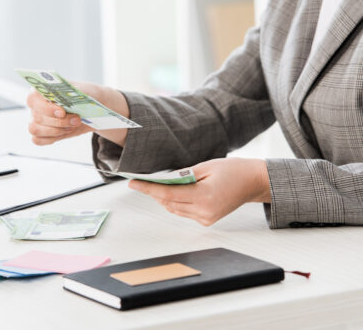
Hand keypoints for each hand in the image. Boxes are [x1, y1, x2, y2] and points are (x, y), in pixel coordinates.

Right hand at [27, 81, 129, 146]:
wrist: (89, 109)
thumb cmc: (82, 97)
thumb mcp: (81, 92)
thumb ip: (73, 93)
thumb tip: (69, 96)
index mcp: (40, 91)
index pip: (33, 99)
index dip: (46, 108)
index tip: (62, 113)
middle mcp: (35, 106)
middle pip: (38, 117)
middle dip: (59, 122)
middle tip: (76, 120)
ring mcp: (35, 120)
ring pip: (35, 129)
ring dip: (56, 130)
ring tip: (72, 126)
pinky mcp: (40, 133)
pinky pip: (37, 139)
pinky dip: (51, 138)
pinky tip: (64, 133)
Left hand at [128, 158, 270, 225]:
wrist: (253, 182)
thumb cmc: (233, 170)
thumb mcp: (206, 166)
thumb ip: (184, 175)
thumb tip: (164, 180)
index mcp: (205, 197)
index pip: (168, 194)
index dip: (148, 189)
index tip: (133, 183)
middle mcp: (204, 212)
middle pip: (169, 203)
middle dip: (153, 192)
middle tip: (138, 182)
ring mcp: (206, 218)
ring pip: (175, 209)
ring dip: (163, 198)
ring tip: (151, 186)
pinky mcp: (208, 220)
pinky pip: (184, 211)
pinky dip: (174, 202)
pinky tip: (170, 192)